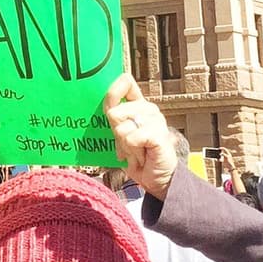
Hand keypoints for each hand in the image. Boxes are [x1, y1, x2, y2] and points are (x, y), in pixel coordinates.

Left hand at [102, 74, 176, 198]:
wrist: (157, 179)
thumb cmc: (138, 155)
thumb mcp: (121, 134)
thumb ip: (114, 119)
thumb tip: (104, 107)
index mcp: (139, 105)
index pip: (126, 82)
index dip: (113, 92)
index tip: (109, 109)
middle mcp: (148, 109)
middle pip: (114, 112)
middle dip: (116, 133)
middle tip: (129, 144)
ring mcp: (156, 120)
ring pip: (121, 128)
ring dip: (124, 145)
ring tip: (136, 150)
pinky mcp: (159, 134)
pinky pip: (131, 138)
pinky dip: (132, 151)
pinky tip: (142, 155)